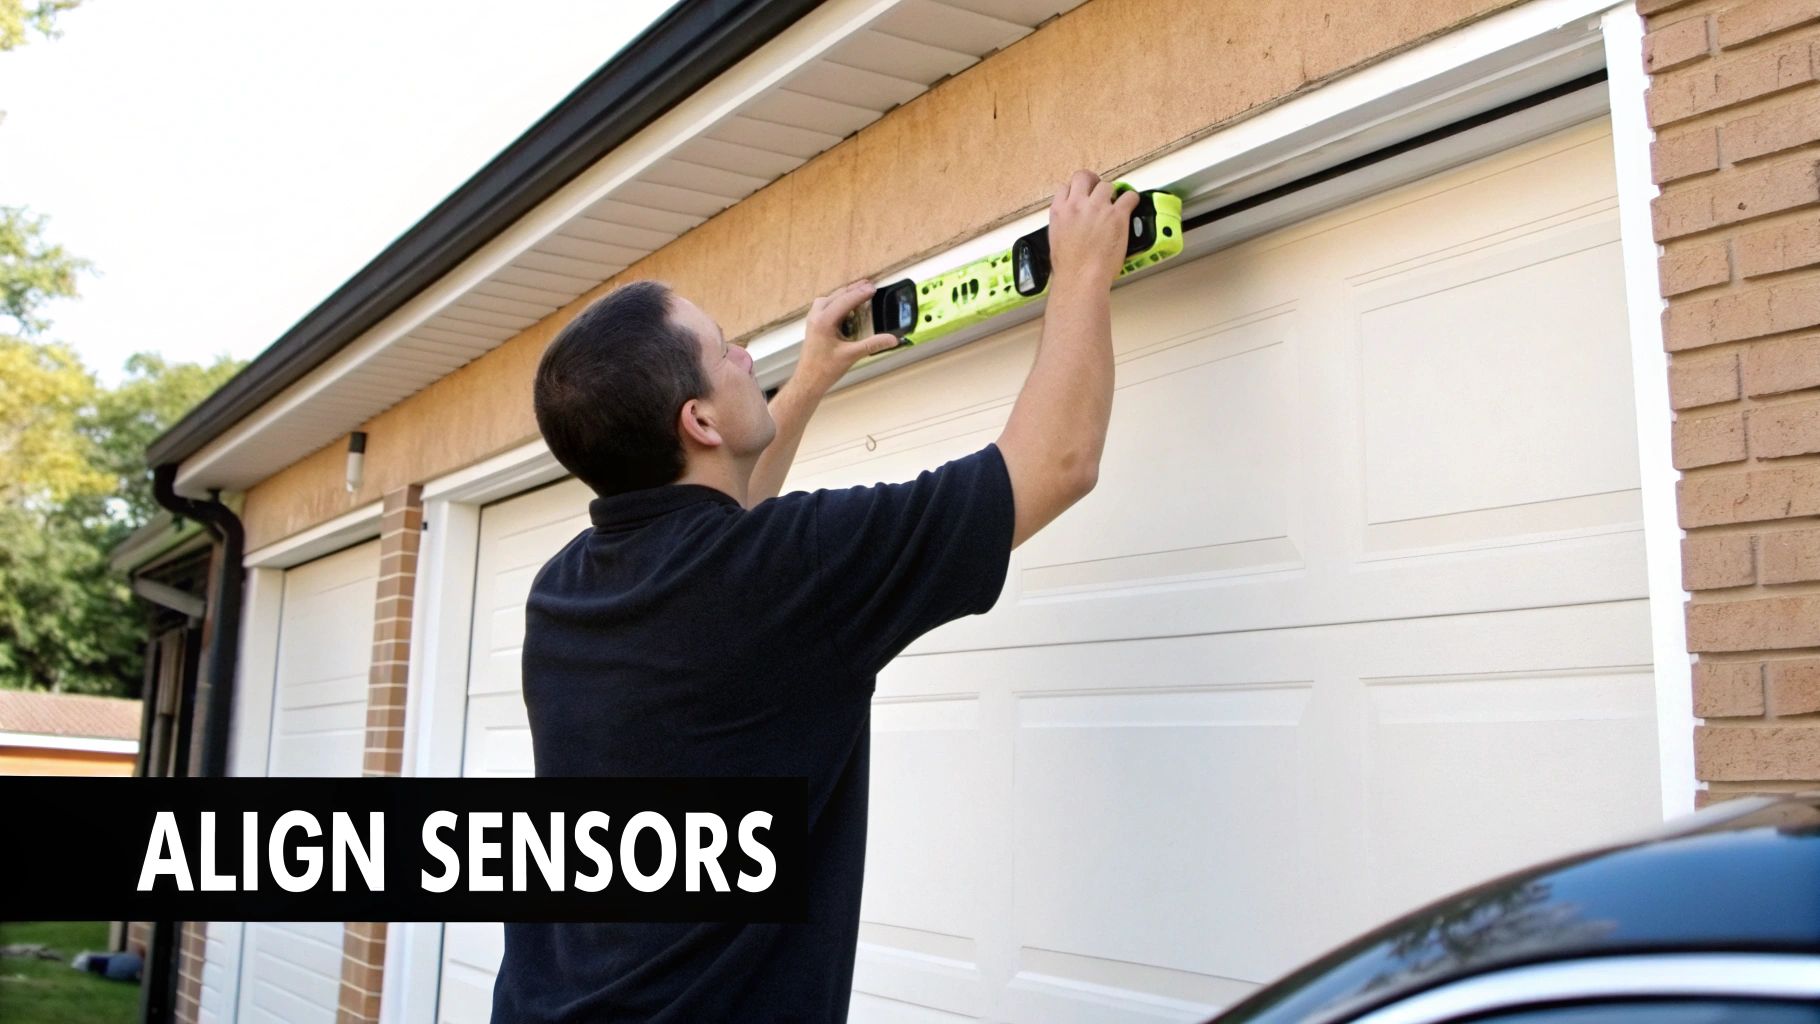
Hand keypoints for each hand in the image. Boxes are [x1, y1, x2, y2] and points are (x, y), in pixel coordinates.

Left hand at [797, 280, 899, 392]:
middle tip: (870, 285)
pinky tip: (847, 307)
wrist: (807, 381)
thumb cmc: (825, 369)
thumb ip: (873, 344)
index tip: (874, 288)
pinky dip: (838, 302)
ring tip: (860, 292)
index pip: (846, 300)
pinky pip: (826, 306)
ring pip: (830, 298)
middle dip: (854, 289)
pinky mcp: (814, 324)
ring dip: (845, 294)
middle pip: (837, 295)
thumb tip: (893, 339)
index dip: (861, 293)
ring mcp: (813, 319)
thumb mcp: (851, 355)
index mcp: (824, 321)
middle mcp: (816, 315)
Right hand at [1046, 170, 1140, 291]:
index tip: (1081, 196)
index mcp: (1059, 211)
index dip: (1075, 190)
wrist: (1080, 278)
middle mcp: (1077, 205)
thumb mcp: (1056, 240)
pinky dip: (1131, 199)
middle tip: (1099, 190)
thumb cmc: (1069, 267)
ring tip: (1115, 205)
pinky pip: (1128, 196)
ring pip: (1107, 185)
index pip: (1065, 188)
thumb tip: (1072, 223)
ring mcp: (1097, 208)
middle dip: (1092, 181)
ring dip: (1112, 194)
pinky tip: (1131, 206)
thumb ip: (1063, 225)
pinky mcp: (1117, 215)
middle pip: (1084, 176)